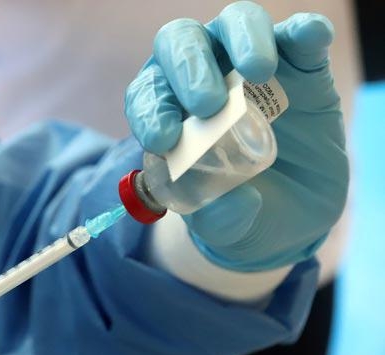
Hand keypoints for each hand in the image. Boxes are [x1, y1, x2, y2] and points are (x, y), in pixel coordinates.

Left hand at [124, 1, 348, 270]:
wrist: (293, 211)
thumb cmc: (241, 211)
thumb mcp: (227, 227)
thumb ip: (221, 218)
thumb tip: (235, 202)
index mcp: (170, 113)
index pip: (147, 96)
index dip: (150, 111)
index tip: (164, 139)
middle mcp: (203, 78)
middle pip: (180, 44)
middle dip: (188, 69)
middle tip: (207, 105)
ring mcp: (250, 68)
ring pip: (234, 24)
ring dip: (242, 39)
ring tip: (258, 72)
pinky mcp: (301, 66)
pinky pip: (299, 35)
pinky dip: (303, 32)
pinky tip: (310, 38)